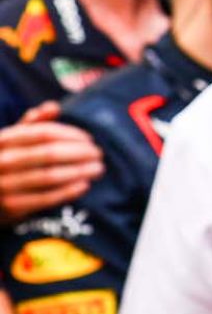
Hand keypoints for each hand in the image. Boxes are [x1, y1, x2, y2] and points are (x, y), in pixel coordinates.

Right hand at [0, 104, 101, 221]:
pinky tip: (84, 185)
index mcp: (3, 141)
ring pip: (50, 176)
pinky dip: (68, 191)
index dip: (71, 135)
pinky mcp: (11, 207)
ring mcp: (4, 185)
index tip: (89, 139)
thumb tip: (53, 106)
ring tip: (98, 169)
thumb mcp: (11, 141)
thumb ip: (32, 124)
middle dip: (80, 153)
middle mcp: (1, 162)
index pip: (44, 133)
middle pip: (50, 153)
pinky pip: (46, 198)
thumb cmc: (3, 163)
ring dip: (79, 171)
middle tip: (99, 154)